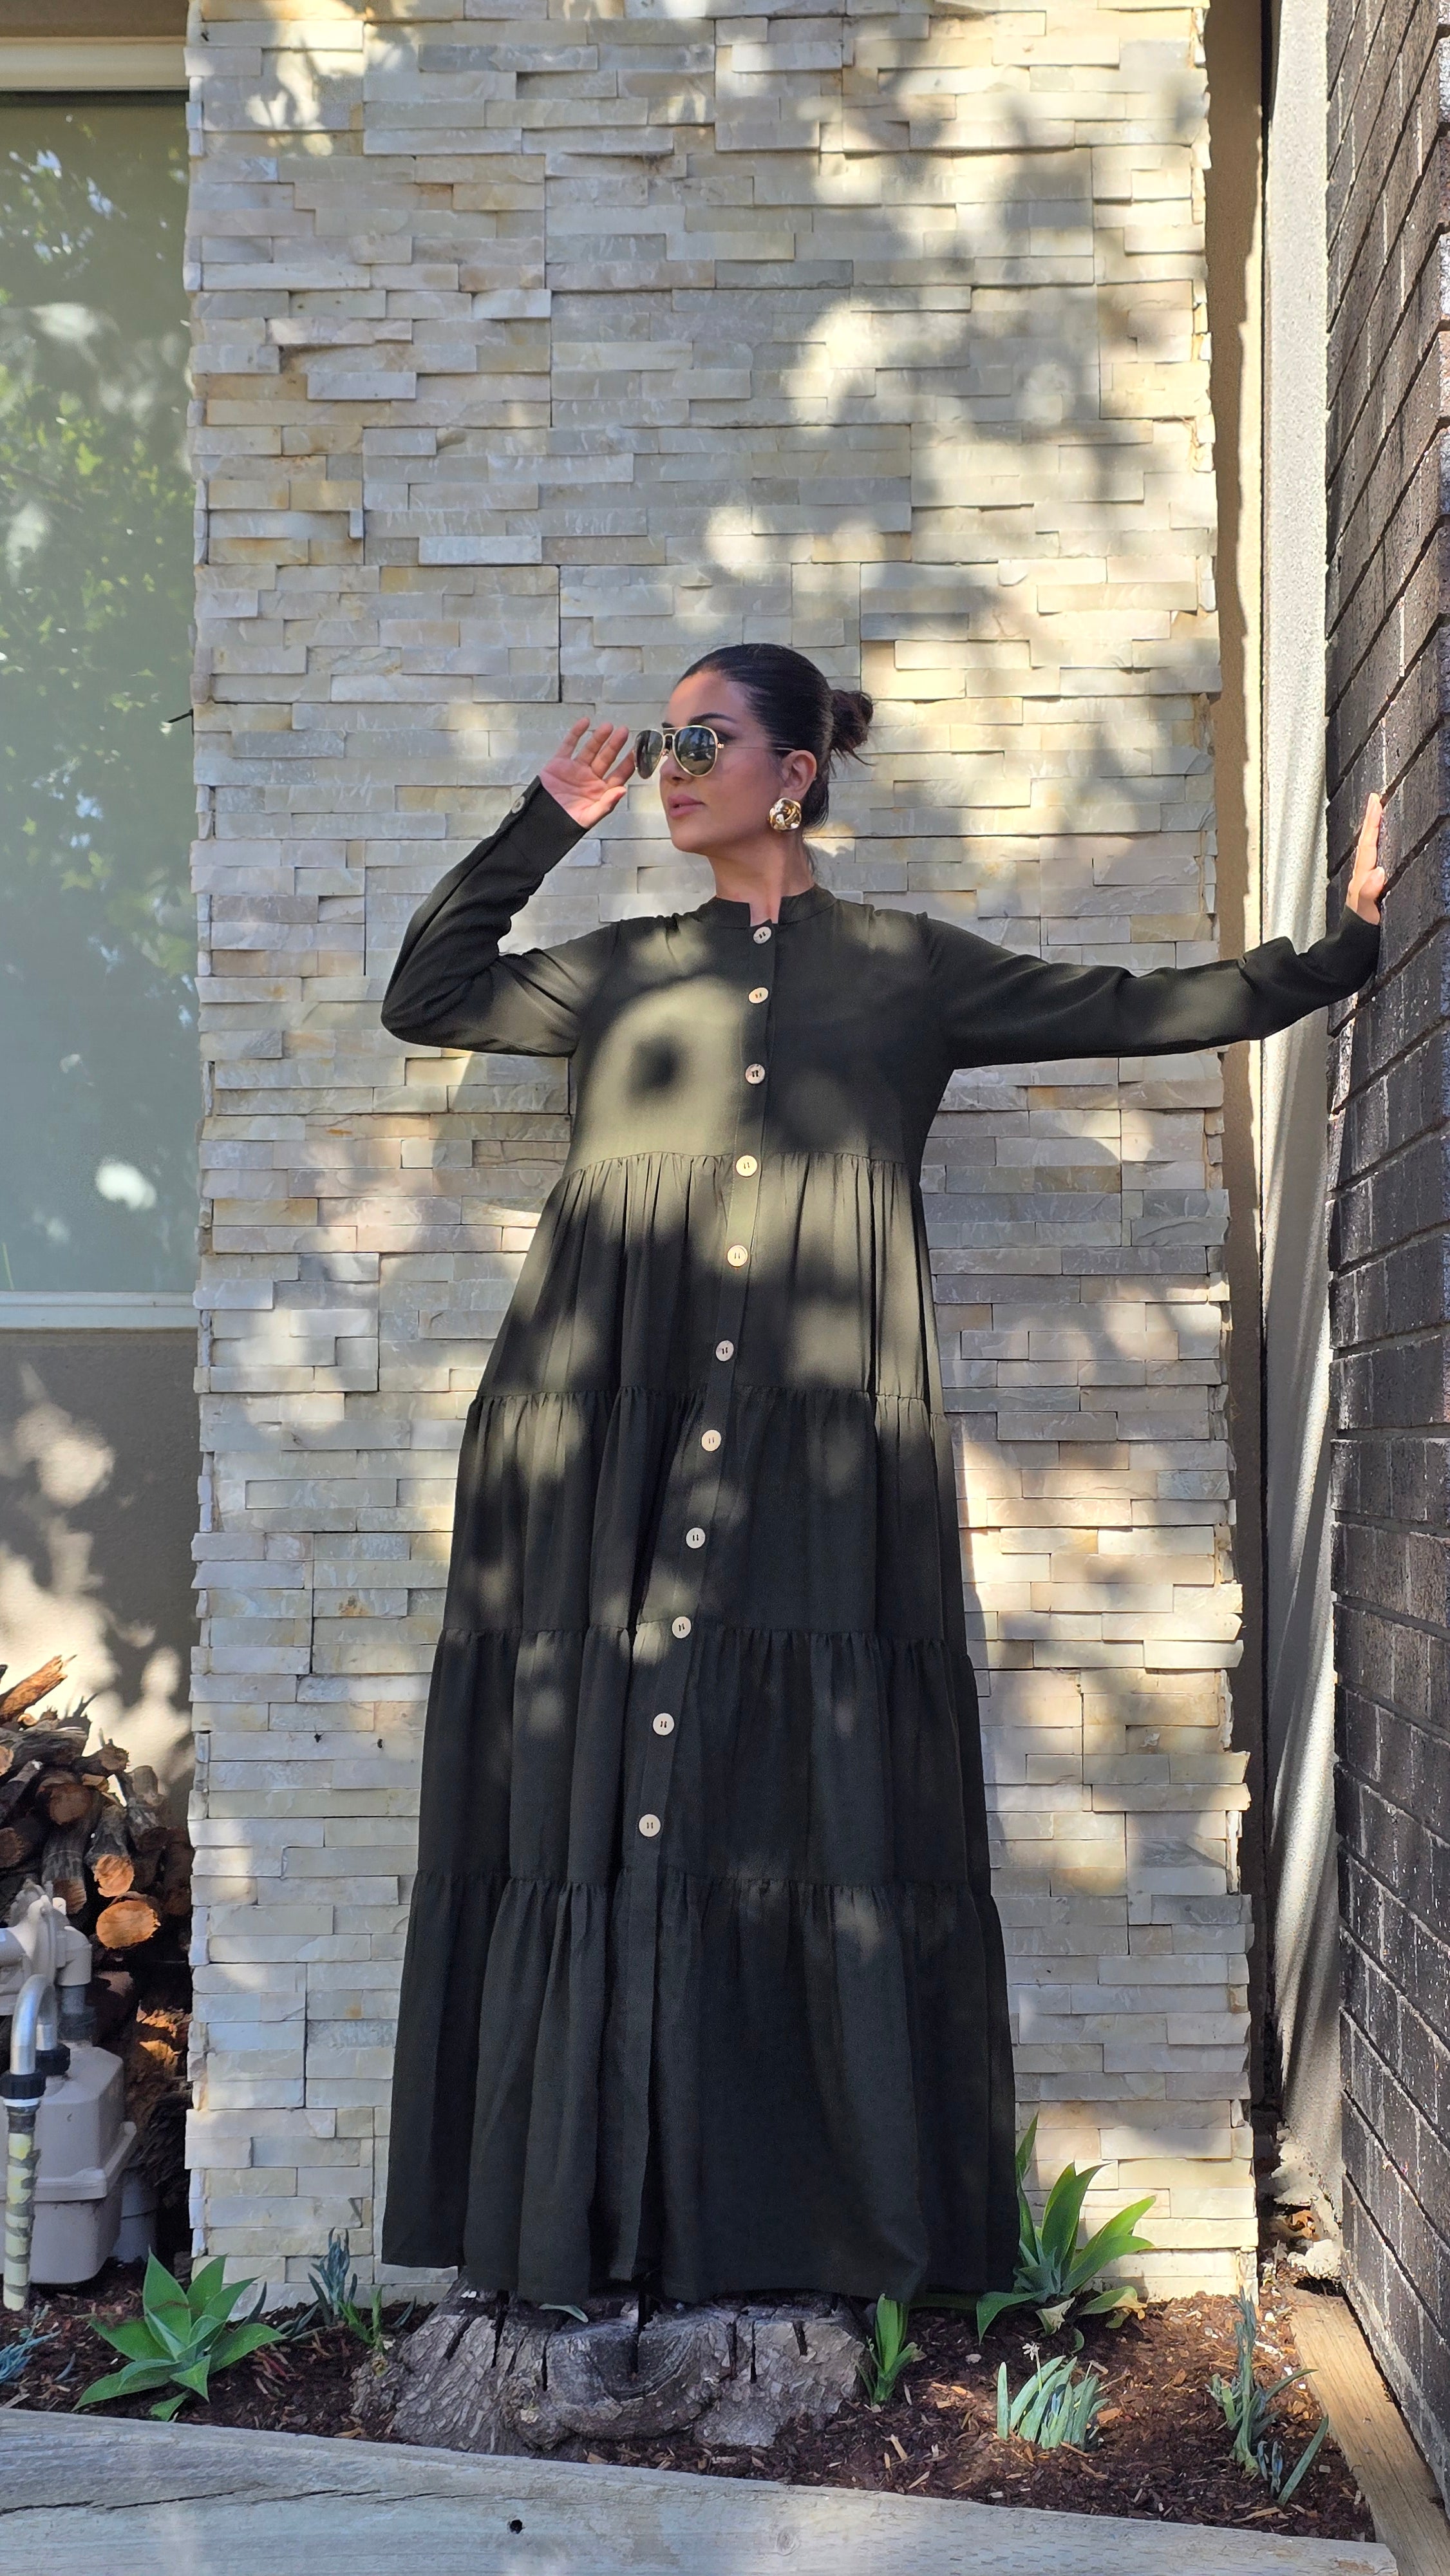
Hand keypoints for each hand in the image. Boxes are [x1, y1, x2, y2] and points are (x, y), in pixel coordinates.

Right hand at [539, 719, 634, 829]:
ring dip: (599, 737)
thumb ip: (607, 804)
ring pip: (590, 749)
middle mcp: (590, 777)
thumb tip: (623, 790)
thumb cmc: (567, 822)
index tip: (635, 752)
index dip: (627, 763)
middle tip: (624, 732)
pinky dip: (576, 733)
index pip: (618, 774)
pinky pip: (569, 745)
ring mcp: (575, 769)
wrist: (541, 820)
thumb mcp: (590, 817)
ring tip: (608, 726)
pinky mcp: (559, 763)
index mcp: (600, 790)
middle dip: (615, 745)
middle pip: (606, 758)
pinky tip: (585, 722)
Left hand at [1346, 791, 1386, 923]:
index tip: (1376, 801)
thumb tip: (1378, 871)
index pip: (1368, 846)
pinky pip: (1375, 862)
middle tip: (1376, 798)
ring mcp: (1366, 885)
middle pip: (1366, 844)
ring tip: (1379, 814)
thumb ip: (1367, 895)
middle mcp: (1362, 879)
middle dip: (1371, 820)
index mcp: (1361, 881)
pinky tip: (1384, 846)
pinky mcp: (1371, 891)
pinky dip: (1378, 848)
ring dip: (1374, 832)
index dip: (1372, 823)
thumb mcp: (1366, 917)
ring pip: (1370, 851)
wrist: (1352, 951)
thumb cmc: (1360, 935)